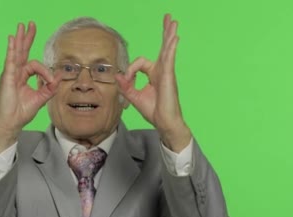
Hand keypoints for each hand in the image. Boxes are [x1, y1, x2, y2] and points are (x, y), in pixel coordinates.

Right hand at [0, 22, 60, 151]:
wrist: (11, 123)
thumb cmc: (21, 112)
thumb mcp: (40, 98)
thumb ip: (49, 88)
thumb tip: (59, 77)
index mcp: (23, 76)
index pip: (35, 65)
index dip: (46, 71)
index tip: (52, 82)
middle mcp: (16, 73)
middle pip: (22, 51)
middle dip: (26, 38)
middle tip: (30, 24)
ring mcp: (10, 74)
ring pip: (16, 53)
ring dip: (19, 39)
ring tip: (21, 27)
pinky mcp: (6, 78)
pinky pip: (10, 61)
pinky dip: (11, 51)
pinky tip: (12, 41)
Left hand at [116, 14, 191, 151]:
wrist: (164, 122)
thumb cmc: (154, 111)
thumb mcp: (134, 96)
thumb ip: (126, 85)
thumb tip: (118, 74)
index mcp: (154, 75)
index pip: (141, 63)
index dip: (131, 69)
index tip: (126, 80)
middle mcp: (162, 71)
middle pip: (163, 47)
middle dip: (165, 33)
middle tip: (168, 19)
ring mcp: (166, 73)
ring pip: (167, 49)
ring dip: (169, 35)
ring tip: (173, 22)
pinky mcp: (169, 76)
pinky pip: (169, 59)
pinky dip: (170, 48)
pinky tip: (174, 37)